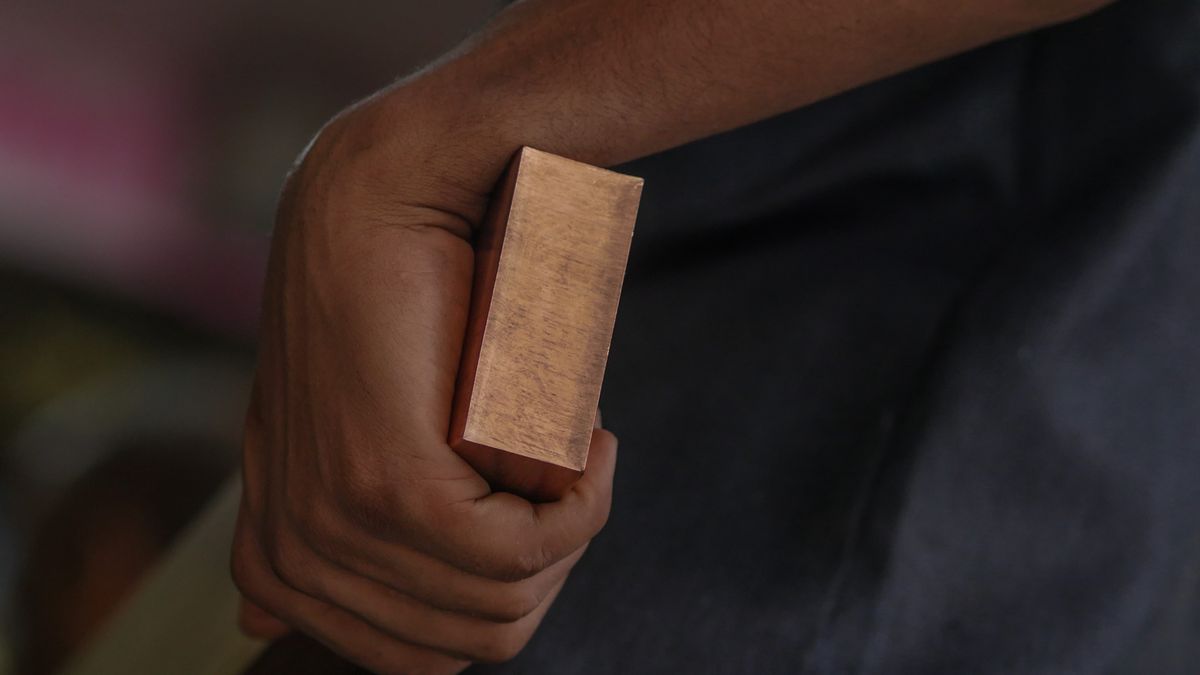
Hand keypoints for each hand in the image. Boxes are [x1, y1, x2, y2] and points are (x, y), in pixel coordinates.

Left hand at [230, 89, 617, 674]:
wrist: (377, 201)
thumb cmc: (378, 313)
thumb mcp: (309, 433)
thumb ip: (284, 520)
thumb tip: (258, 624)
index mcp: (280, 564)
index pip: (420, 657)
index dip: (505, 598)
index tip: (538, 511)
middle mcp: (297, 558)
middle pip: (476, 636)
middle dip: (550, 570)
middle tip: (567, 476)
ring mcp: (340, 524)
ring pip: (506, 601)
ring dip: (573, 533)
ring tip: (579, 449)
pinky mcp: (395, 484)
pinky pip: (520, 553)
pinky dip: (580, 512)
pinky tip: (590, 450)